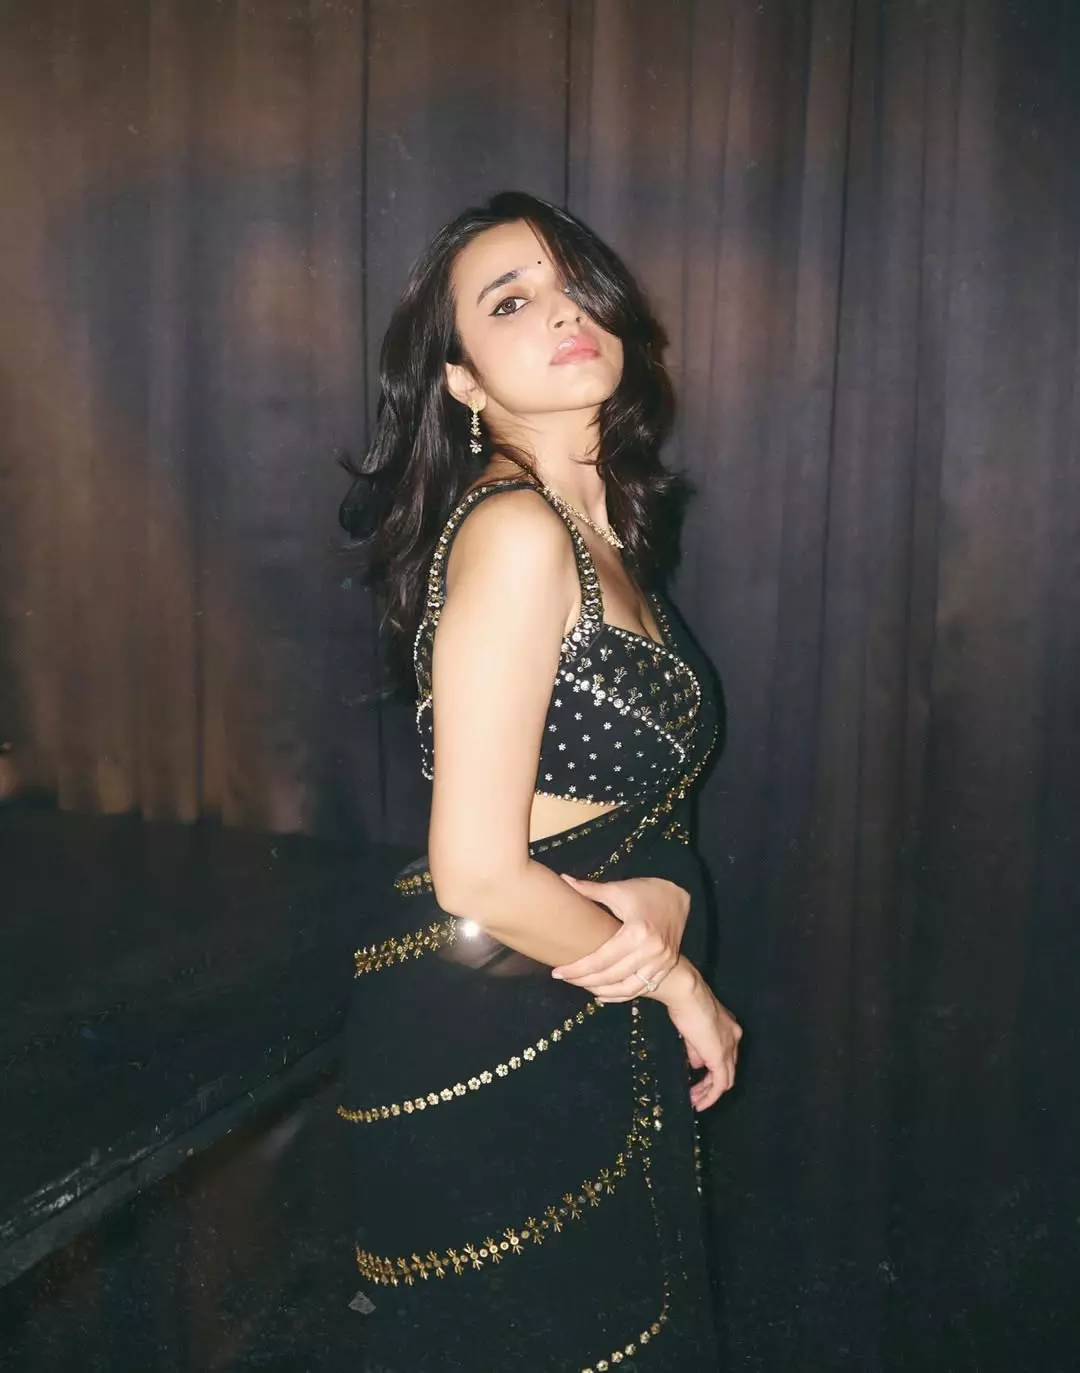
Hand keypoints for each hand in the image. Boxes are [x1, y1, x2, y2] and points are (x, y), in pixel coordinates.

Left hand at [550, 872, 690, 1001]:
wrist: (679, 898)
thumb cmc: (646, 892)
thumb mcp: (618, 890)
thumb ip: (590, 890)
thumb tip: (563, 879)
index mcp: (637, 932)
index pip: (601, 959)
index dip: (577, 969)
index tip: (557, 972)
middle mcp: (651, 951)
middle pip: (611, 976)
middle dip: (585, 981)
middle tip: (565, 979)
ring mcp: (661, 962)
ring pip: (627, 988)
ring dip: (603, 991)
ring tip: (582, 986)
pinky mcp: (666, 967)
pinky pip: (641, 988)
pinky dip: (621, 995)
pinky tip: (603, 994)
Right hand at [655, 960, 741, 1110]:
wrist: (687, 994)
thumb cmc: (686, 1003)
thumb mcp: (692, 1029)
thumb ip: (697, 1048)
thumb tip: (696, 1064)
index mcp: (729, 1028)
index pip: (725, 1054)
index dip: (713, 1068)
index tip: (698, 1077)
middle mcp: (734, 1038)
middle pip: (728, 1069)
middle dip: (711, 1084)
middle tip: (695, 1094)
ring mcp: (729, 1048)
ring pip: (726, 1079)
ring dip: (710, 1093)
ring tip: (695, 1101)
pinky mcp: (720, 1057)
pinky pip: (720, 1084)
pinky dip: (711, 1096)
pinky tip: (700, 1103)